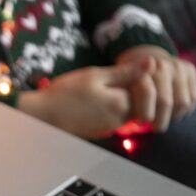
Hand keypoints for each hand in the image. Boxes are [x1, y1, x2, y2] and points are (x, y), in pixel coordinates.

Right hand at [18, 61, 151, 138]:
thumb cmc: (65, 94)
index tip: (121, 69)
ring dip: (119, 97)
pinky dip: (109, 107)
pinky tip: (91, 100)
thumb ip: (126, 71)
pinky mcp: (100, 132)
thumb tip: (153, 63)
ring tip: (98, 88)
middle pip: (139, 101)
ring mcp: (110, 128)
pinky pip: (113, 117)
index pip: (146, 88)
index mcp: (122, 104)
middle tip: (110, 76)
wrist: (42, 117)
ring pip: (126, 109)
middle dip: (131, 88)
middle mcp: (120, 120)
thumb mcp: (95, 75)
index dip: (137, 75)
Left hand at [116, 45, 195, 131]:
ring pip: (182, 103)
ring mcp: (178, 66)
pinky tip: (173, 114)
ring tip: (164, 121)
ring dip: (173, 117)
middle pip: (166, 102)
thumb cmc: (127, 84)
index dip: (144, 113)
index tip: (140, 123)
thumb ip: (124, 102)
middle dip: (159, 120)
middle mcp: (162, 64)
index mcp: (141, 68)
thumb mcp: (120, 91)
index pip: (148, 93)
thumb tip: (139, 124)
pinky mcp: (190, 69)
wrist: (143, 62)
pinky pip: (192, 98)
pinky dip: (184, 111)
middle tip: (154, 127)